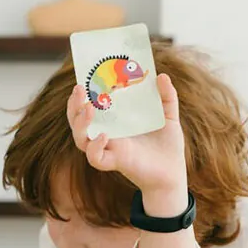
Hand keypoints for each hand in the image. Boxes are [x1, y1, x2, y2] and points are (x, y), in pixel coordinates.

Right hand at [67, 74, 186, 194]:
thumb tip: (162, 75)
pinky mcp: (115, 162)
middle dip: (73, 106)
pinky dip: (95, 147)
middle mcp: (108, 135)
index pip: (90, 108)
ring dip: (80, 124)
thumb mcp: (169, 115)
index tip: (84, 79)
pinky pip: (95, 158)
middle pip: (78, 122)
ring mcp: (110, 149)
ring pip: (81, 140)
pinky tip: (104, 135)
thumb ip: (167, 96)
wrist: (174, 172)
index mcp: (115, 122)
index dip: (82, 96)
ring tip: (88, 108)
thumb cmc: (168, 146)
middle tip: (79, 89)